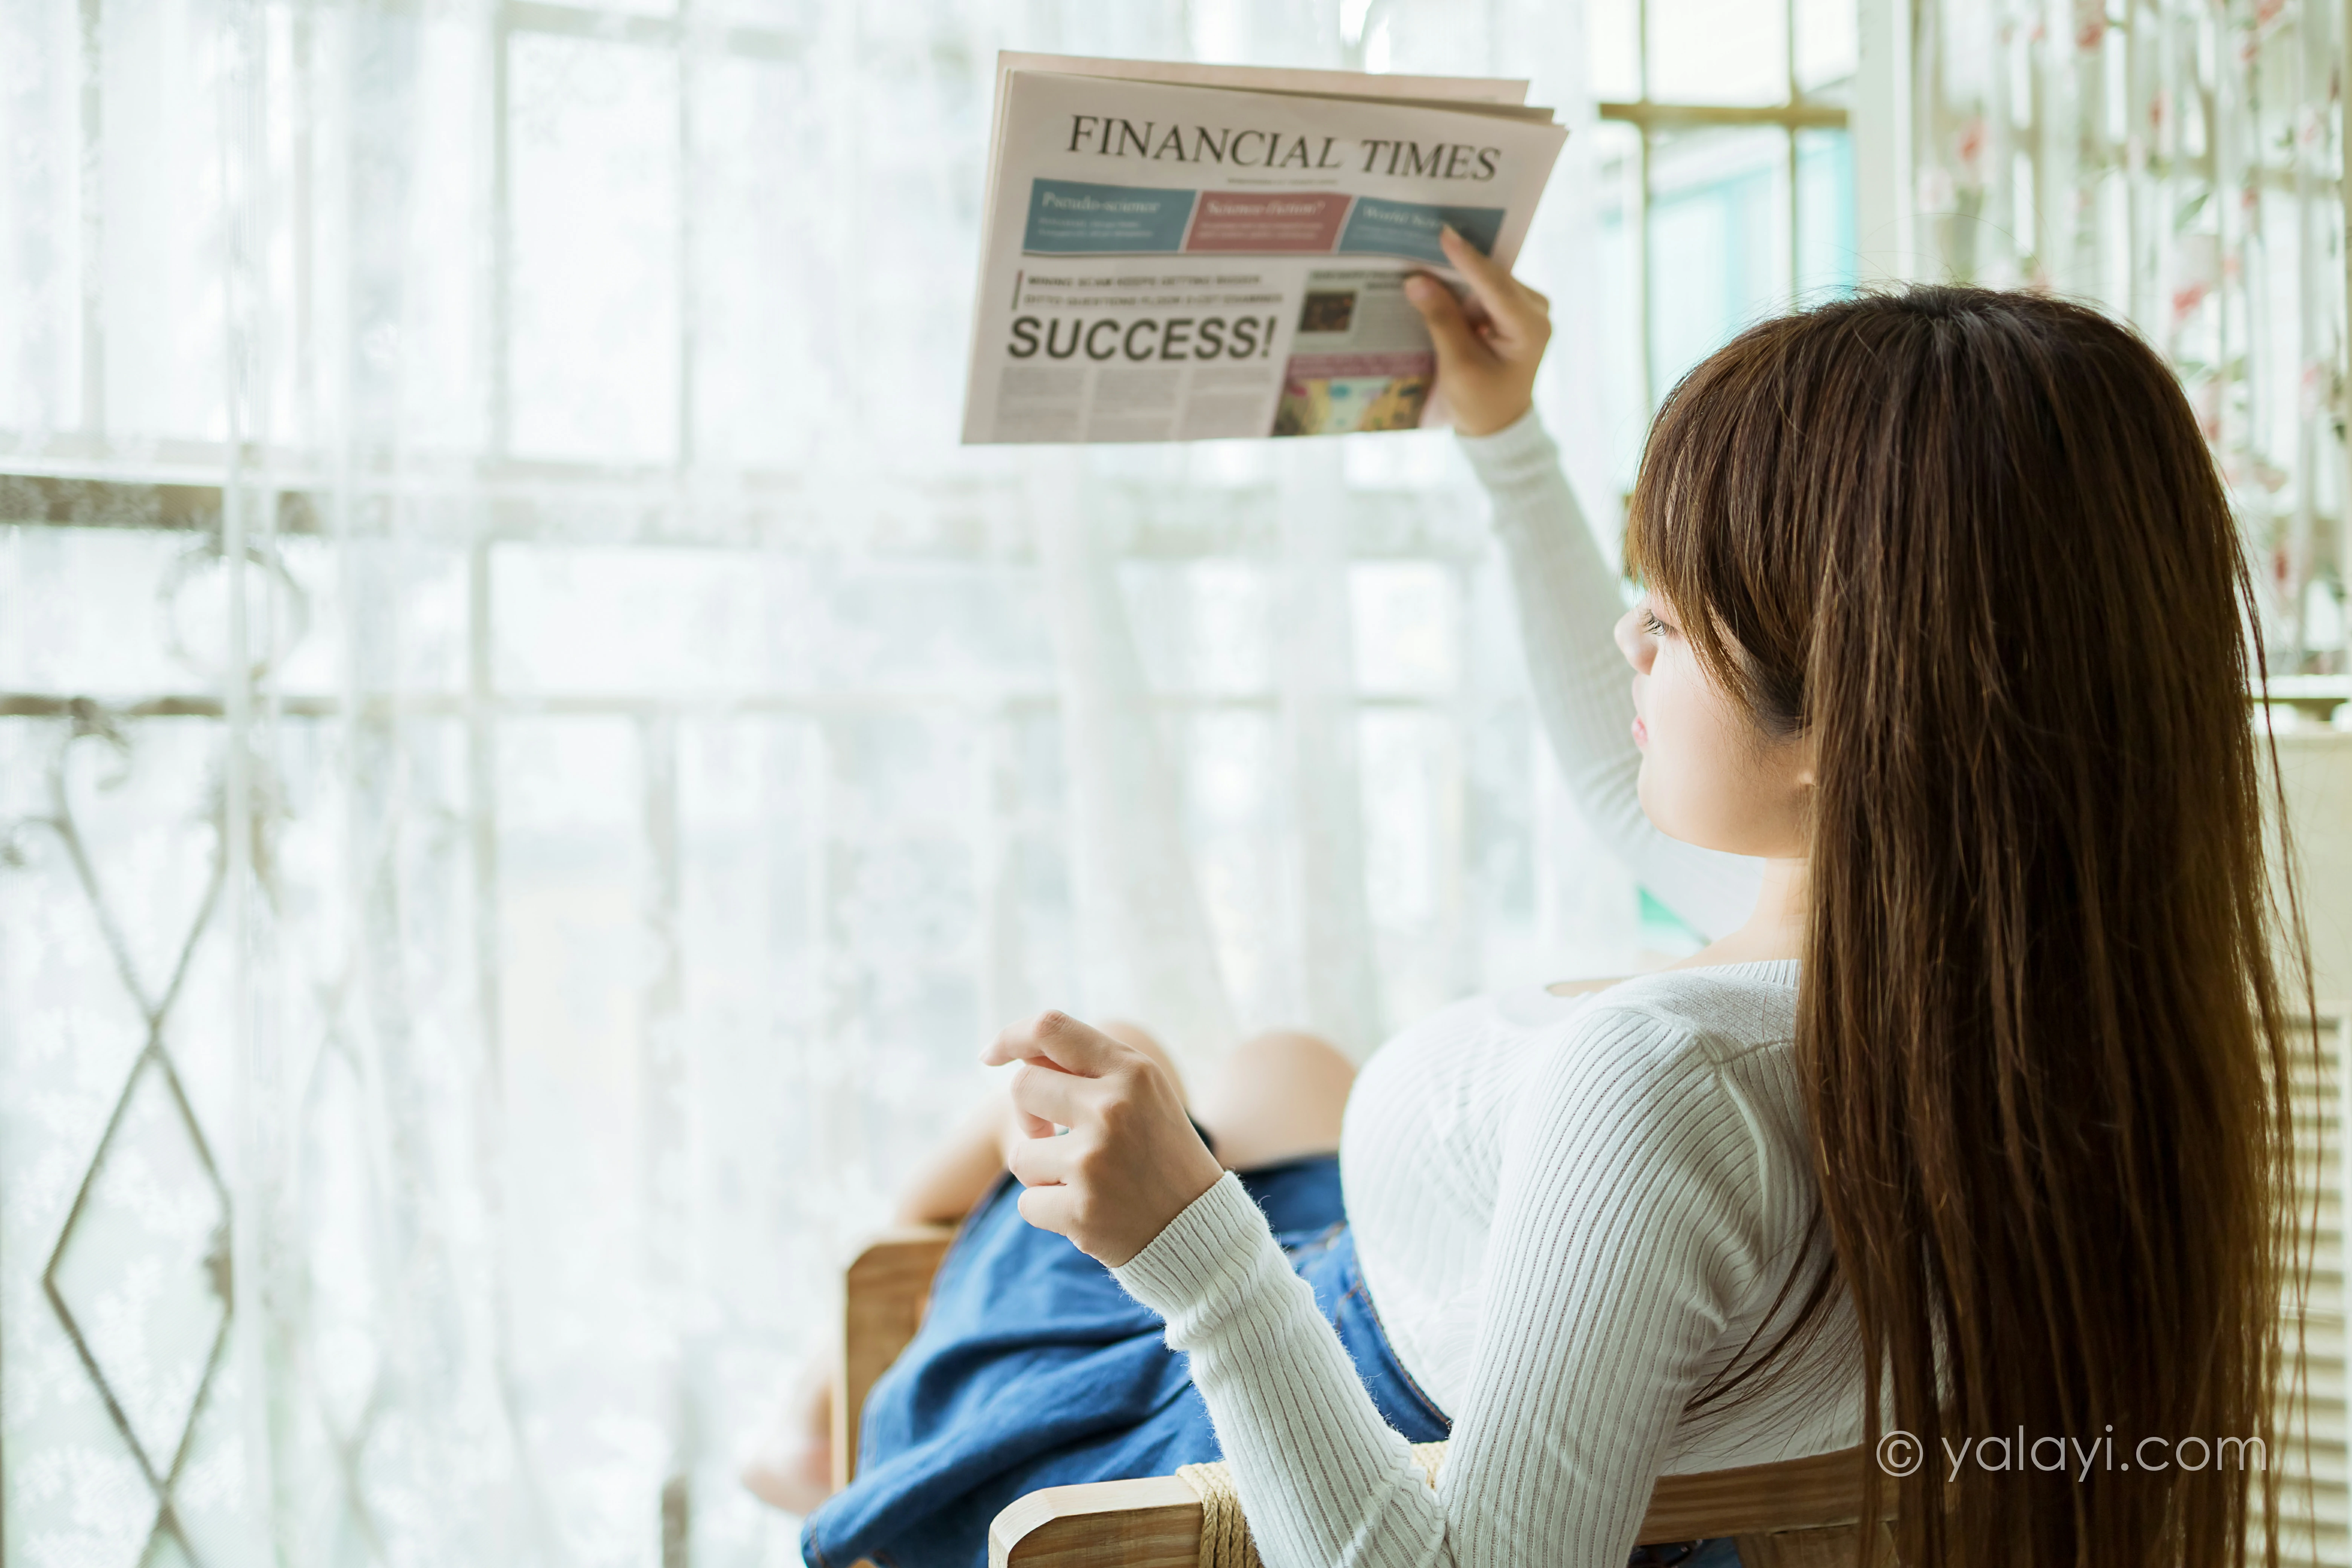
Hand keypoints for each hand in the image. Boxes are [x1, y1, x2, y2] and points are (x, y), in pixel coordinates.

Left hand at [980, 1011, 1225, 1266]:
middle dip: (1028, 1114)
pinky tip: (1087, 1211)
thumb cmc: (1160, 1154)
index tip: (991, 1055)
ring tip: (1084, 1180)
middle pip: (1023, 1087)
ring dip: (1041, 1170)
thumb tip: (1021, 1053)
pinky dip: (1049, 1210)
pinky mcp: (1081, 1211)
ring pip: (1021, 1154)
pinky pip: (1028, 1203)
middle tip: (1051, 1133)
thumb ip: (1089, 1068)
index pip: (1051, 1029)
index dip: (1011, 1037)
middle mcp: (1113, 1109)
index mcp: (1132, 1072)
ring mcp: (1095, 1161)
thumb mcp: (1143, 1095)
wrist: (1198, 1230)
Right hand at [1404, 224, 1551, 436]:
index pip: (1495, 286)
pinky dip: (1461, 288)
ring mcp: (1526, 310)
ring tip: (1424, 252)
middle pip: (1491, 277)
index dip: (1467, 260)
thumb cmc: (1480, 403)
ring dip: (1457, 272)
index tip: (1444, 234)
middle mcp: (1535, 312)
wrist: (1497, 426)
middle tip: (1426, 235)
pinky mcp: (1512, 312)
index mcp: (1530, 329)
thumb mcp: (1457, 366)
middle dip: (1458, 261)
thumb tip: (1416, 281)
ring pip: (1486, 281)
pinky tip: (1436, 278)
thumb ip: (1440, 320)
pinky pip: (1484, 291)